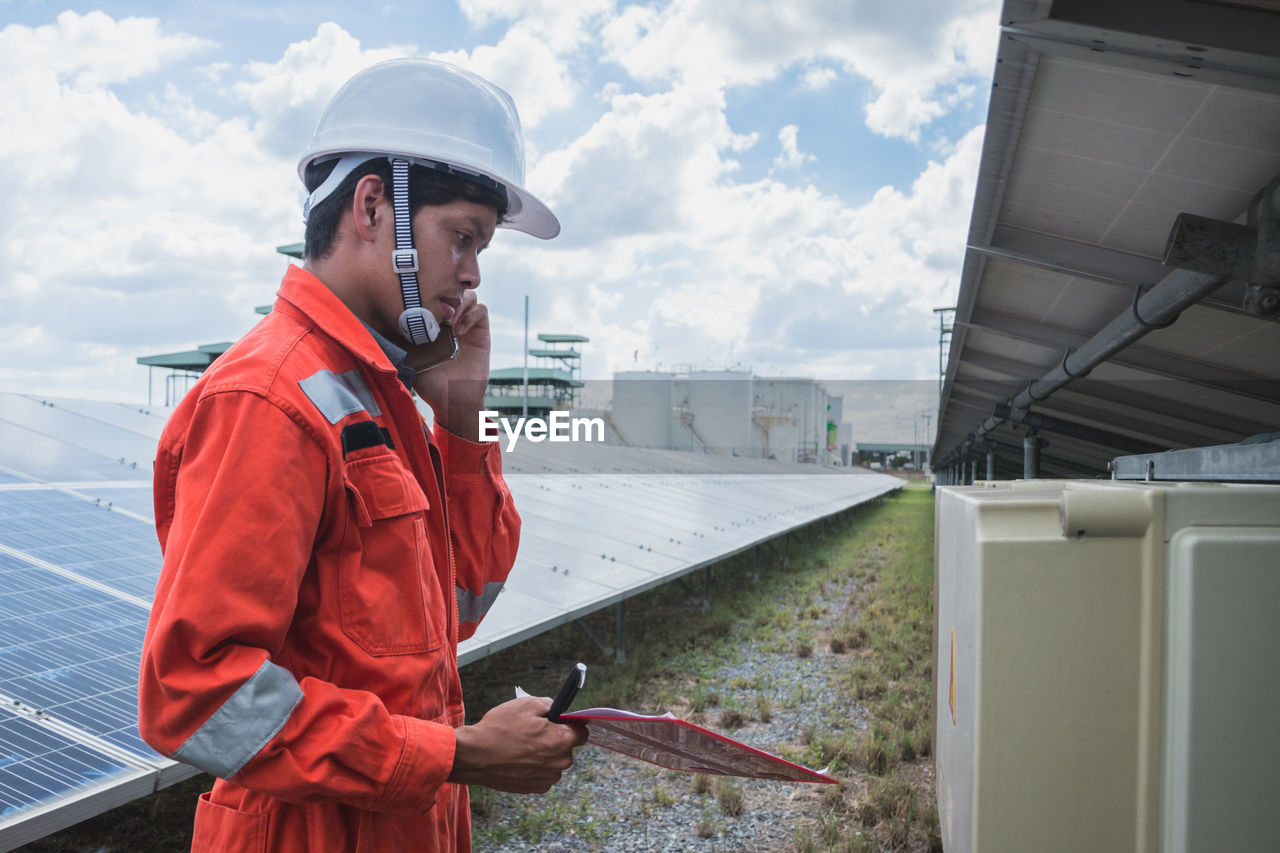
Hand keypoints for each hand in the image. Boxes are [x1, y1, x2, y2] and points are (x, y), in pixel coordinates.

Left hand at [409, 290, 490, 440]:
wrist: (452, 400)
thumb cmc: (429, 382)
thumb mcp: (407, 359)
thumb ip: (395, 343)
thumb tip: (371, 327)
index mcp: (433, 322)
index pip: (433, 295)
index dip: (427, 293)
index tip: (417, 304)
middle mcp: (450, 320)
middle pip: (451, 289)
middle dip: (444, 294)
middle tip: (435, 309)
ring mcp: (467, 325)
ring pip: (467, 295)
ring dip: (458, 303)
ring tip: (448, 322)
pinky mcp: (480, 332)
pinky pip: (481, 310)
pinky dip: (471, 314)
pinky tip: (459, 331)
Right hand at [448, 696, 588, 793]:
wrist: (475, 756)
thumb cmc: (500, 728)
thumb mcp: (526, 704)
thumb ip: (549, 705)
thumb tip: (557, 710)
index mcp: (562, 740)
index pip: (582, 731)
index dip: (571, 724)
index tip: (560, 722)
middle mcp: (560, 762)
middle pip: (567, 747)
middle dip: (555, 739)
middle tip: (534, 732)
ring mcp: (548, 777)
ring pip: (554, 761)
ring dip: (545, 754)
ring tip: (522, 746)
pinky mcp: (536, 788)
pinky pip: (543, 774)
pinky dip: (535, 767)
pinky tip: (519, 759)